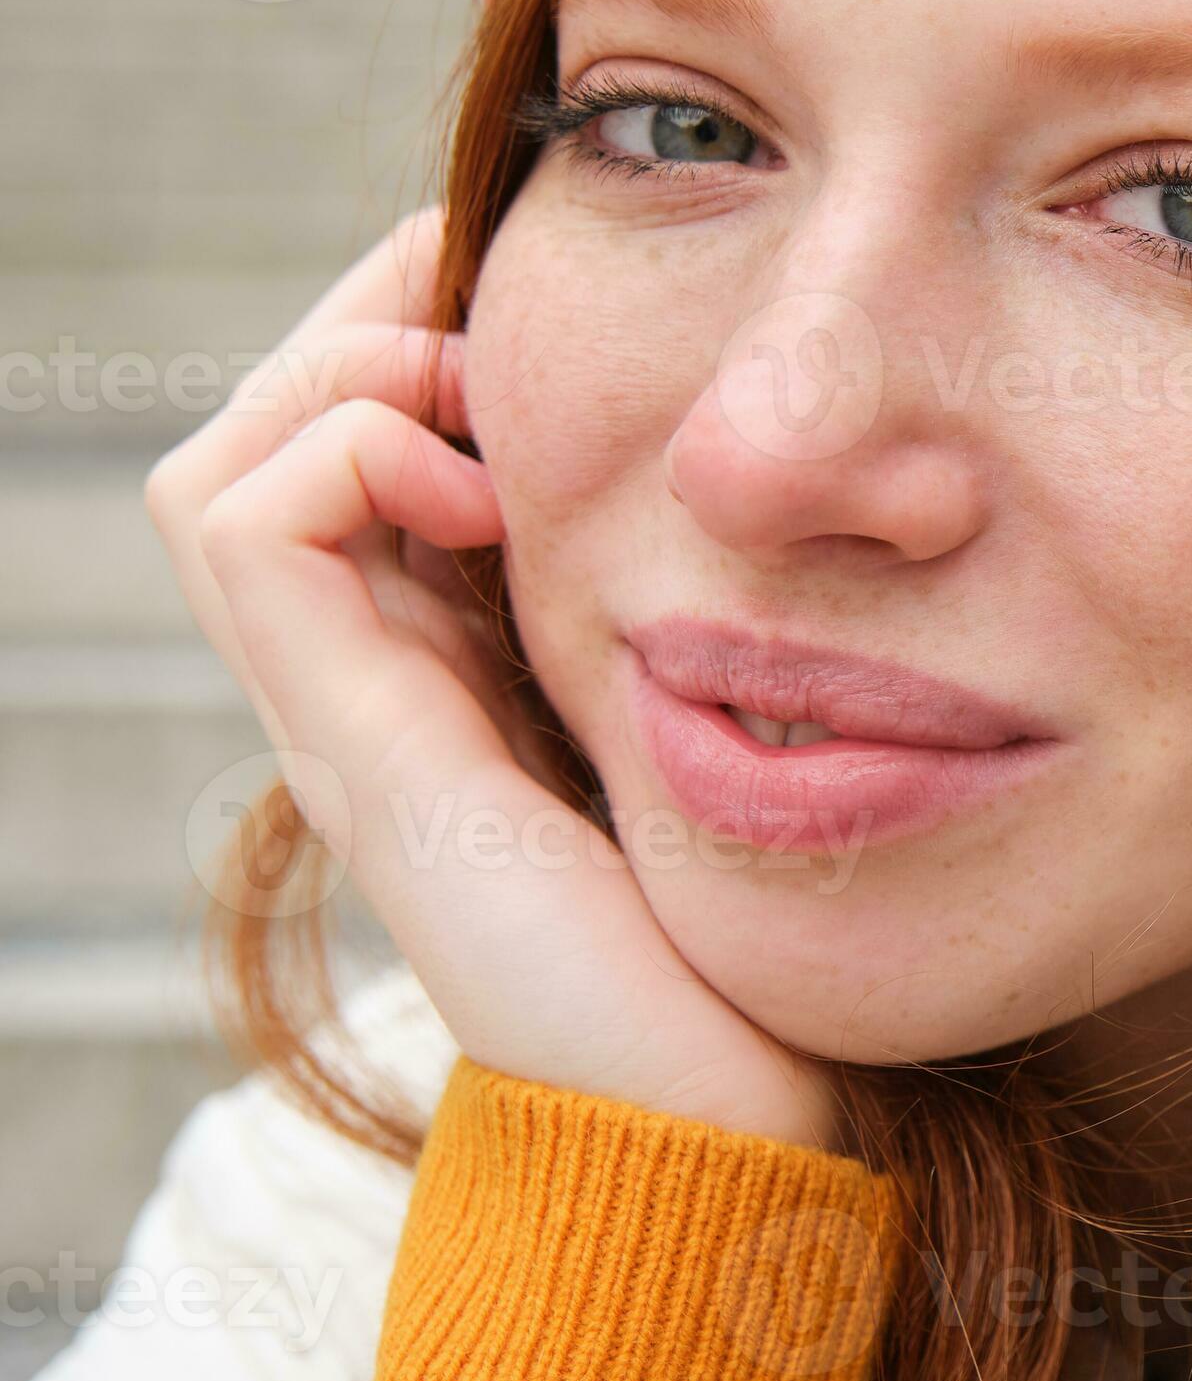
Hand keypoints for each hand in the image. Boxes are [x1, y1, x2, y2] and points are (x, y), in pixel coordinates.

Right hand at [146, 208, 837, 1150]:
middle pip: (270, 433)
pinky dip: (348, 453)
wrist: (722, 1098)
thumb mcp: (719, 697)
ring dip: (346, 372)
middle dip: (373, 322)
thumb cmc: (754, 908)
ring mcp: (346, 716)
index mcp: (455, 658)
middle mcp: (374, 680)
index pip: (359, 443)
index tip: (545, 282)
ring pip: (227, 465)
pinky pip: (246, 526)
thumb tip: (775, 456)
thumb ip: (697, 601)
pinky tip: (486, 484)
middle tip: (500, 296)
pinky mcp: (352, 749)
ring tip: (486, 389)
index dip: (421, 331)